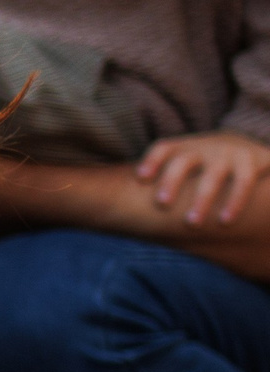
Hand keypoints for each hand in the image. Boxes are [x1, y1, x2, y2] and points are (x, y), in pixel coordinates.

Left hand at [137, 131, 269, 224]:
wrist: (249, 147)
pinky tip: (224, 221)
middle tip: (161, 204)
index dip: (152, 160)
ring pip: (213, 175)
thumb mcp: (186, 162)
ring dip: (202, 199)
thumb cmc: (205, 165)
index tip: (140, 177)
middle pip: (183, 161)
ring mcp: (228, 154)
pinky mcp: (252, 161)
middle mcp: (204, 148)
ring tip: (191, 223)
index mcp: (184, 148)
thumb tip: (120, 205)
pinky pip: (243, 183)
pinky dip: (234, 202)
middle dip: (171, 180)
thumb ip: (160, 178)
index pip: (163, 148)